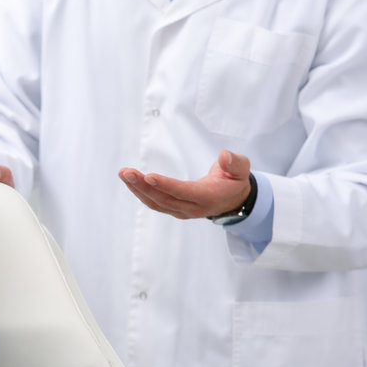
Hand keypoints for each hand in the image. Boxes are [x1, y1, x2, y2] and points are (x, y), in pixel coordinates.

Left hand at [119, 150, 251, 219]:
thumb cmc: (235, 180)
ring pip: (156, 202)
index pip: (184, 192)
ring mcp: (182, 211)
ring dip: (137, 189)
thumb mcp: (242, 169)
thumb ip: (235, 163)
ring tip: (124, 174)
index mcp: (208, 197)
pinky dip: (141, 192)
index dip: (166, 185)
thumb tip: (224, 155)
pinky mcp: (174, 209)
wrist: (233, 199)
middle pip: (164, 199)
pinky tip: (130, 181)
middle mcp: (192, 208)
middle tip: (126, 172)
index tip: (149, 176)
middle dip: (143, 185)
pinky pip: (155, 203)